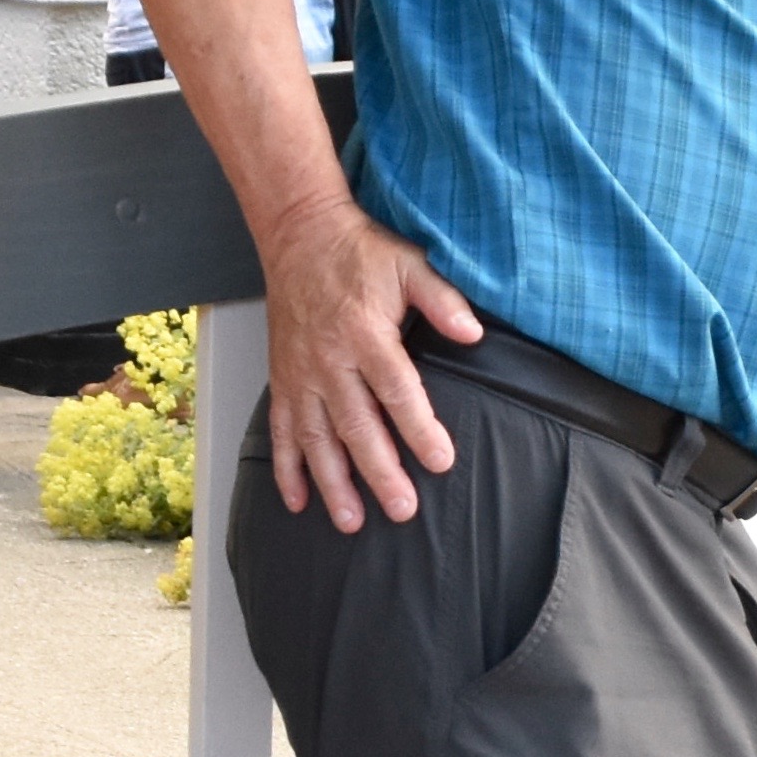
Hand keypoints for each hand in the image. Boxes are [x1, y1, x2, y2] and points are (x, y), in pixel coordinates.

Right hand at [256, 189, 483, 528]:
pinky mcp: (283, 379)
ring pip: (317, 438)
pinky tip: (298, 502)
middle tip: (402, 509)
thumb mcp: (409, 264)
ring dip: (333, 483)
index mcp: (366, 334)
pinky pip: (282, 430)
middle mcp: (330, 361)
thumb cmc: (359, 253)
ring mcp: (302, 374)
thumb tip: (473, 333)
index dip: (419, 428)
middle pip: (357, 425)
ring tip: (351, 521)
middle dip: (380, 471)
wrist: (299, 235)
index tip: (440, 460)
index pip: (396, 390)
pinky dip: (287, 469)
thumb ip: (442, 299)